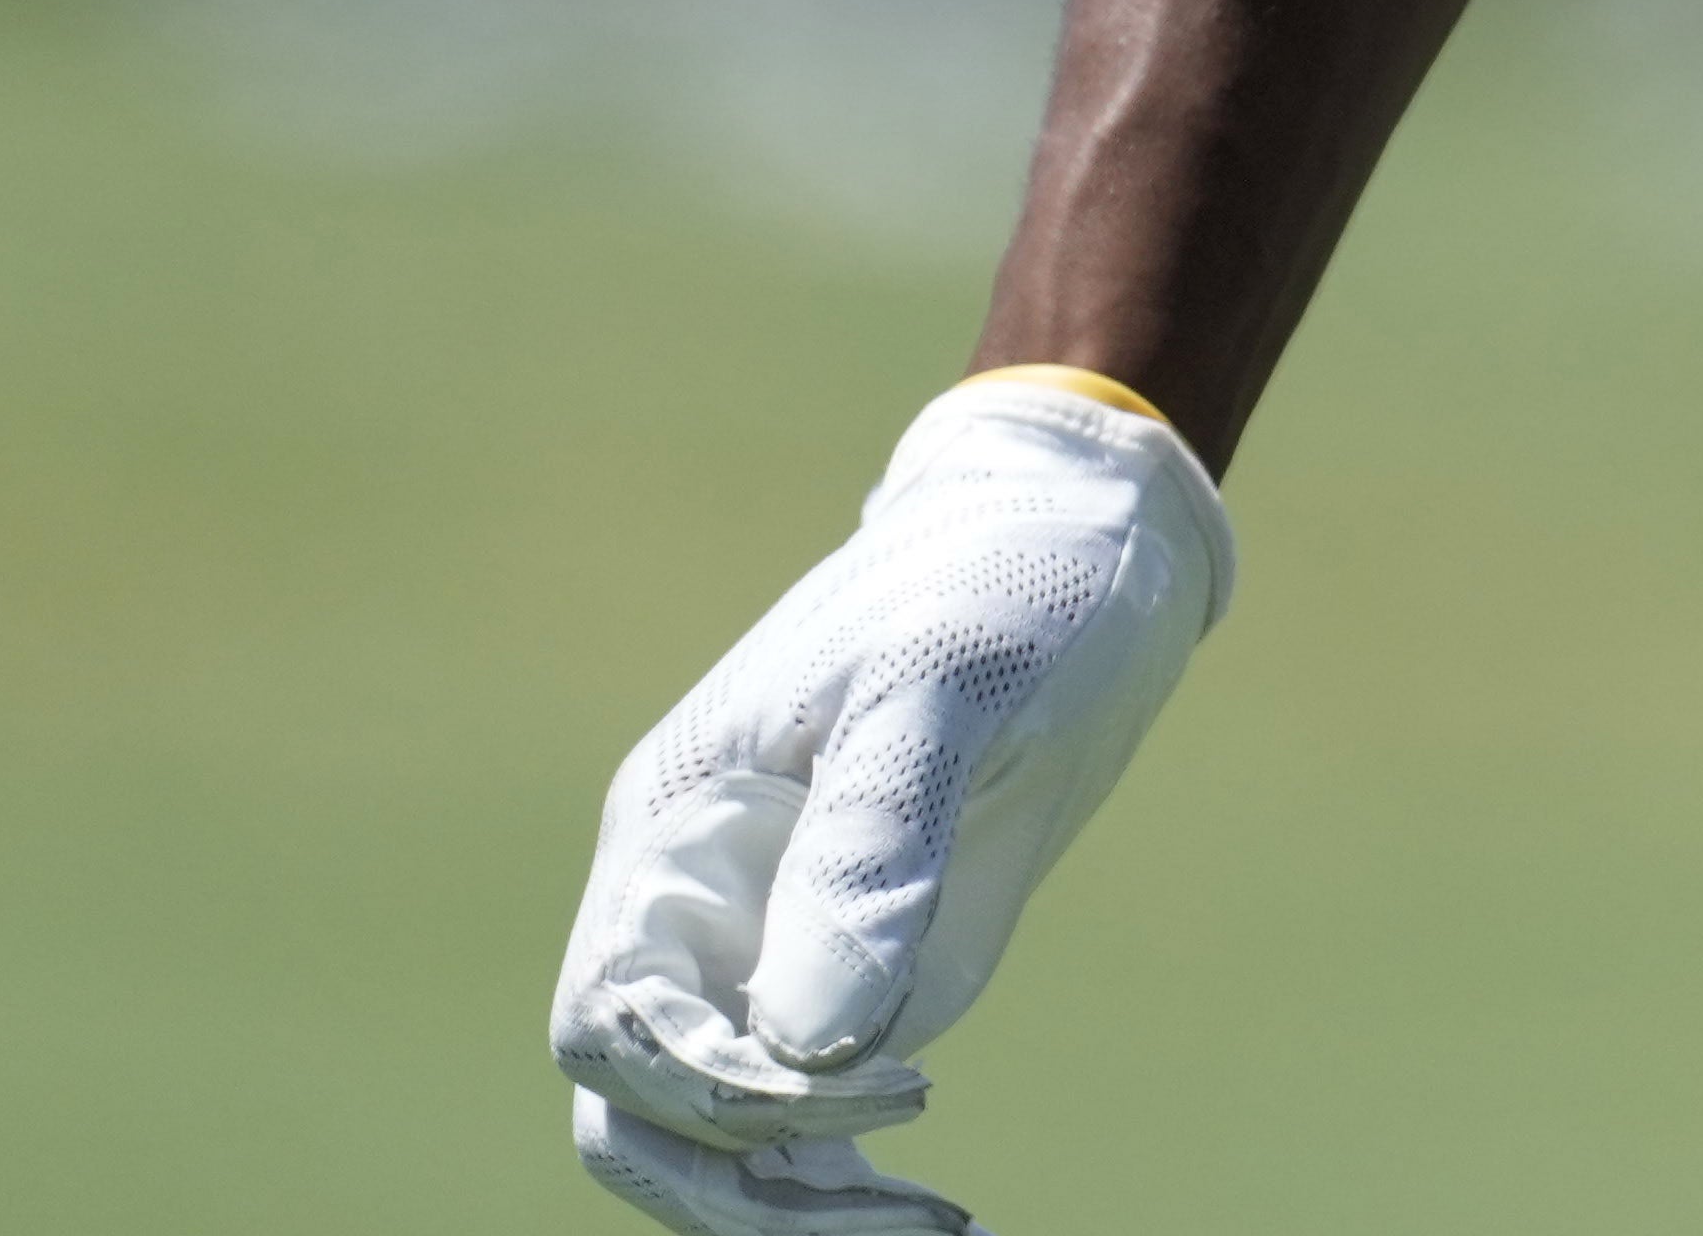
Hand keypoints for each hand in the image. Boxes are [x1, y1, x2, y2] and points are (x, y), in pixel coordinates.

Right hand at [553, 373, 1232, 1231]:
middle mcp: (702, 909)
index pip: (619, 1024)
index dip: (718, 1089)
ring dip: (797, 1211)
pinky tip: (941, 1215)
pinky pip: (807, 1120)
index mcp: (679, 834)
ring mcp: (773, 950)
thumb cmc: (1000, 584)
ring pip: (715, 1142)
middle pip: (638, 1114)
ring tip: (942, 1231)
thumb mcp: (943, 690)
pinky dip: (850, 1185)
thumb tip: (811, 1047)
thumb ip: (869, 853)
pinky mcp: (859, 973)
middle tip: (906, 1224)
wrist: (1083, 537)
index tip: (882, 1088)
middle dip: (744, 1190)